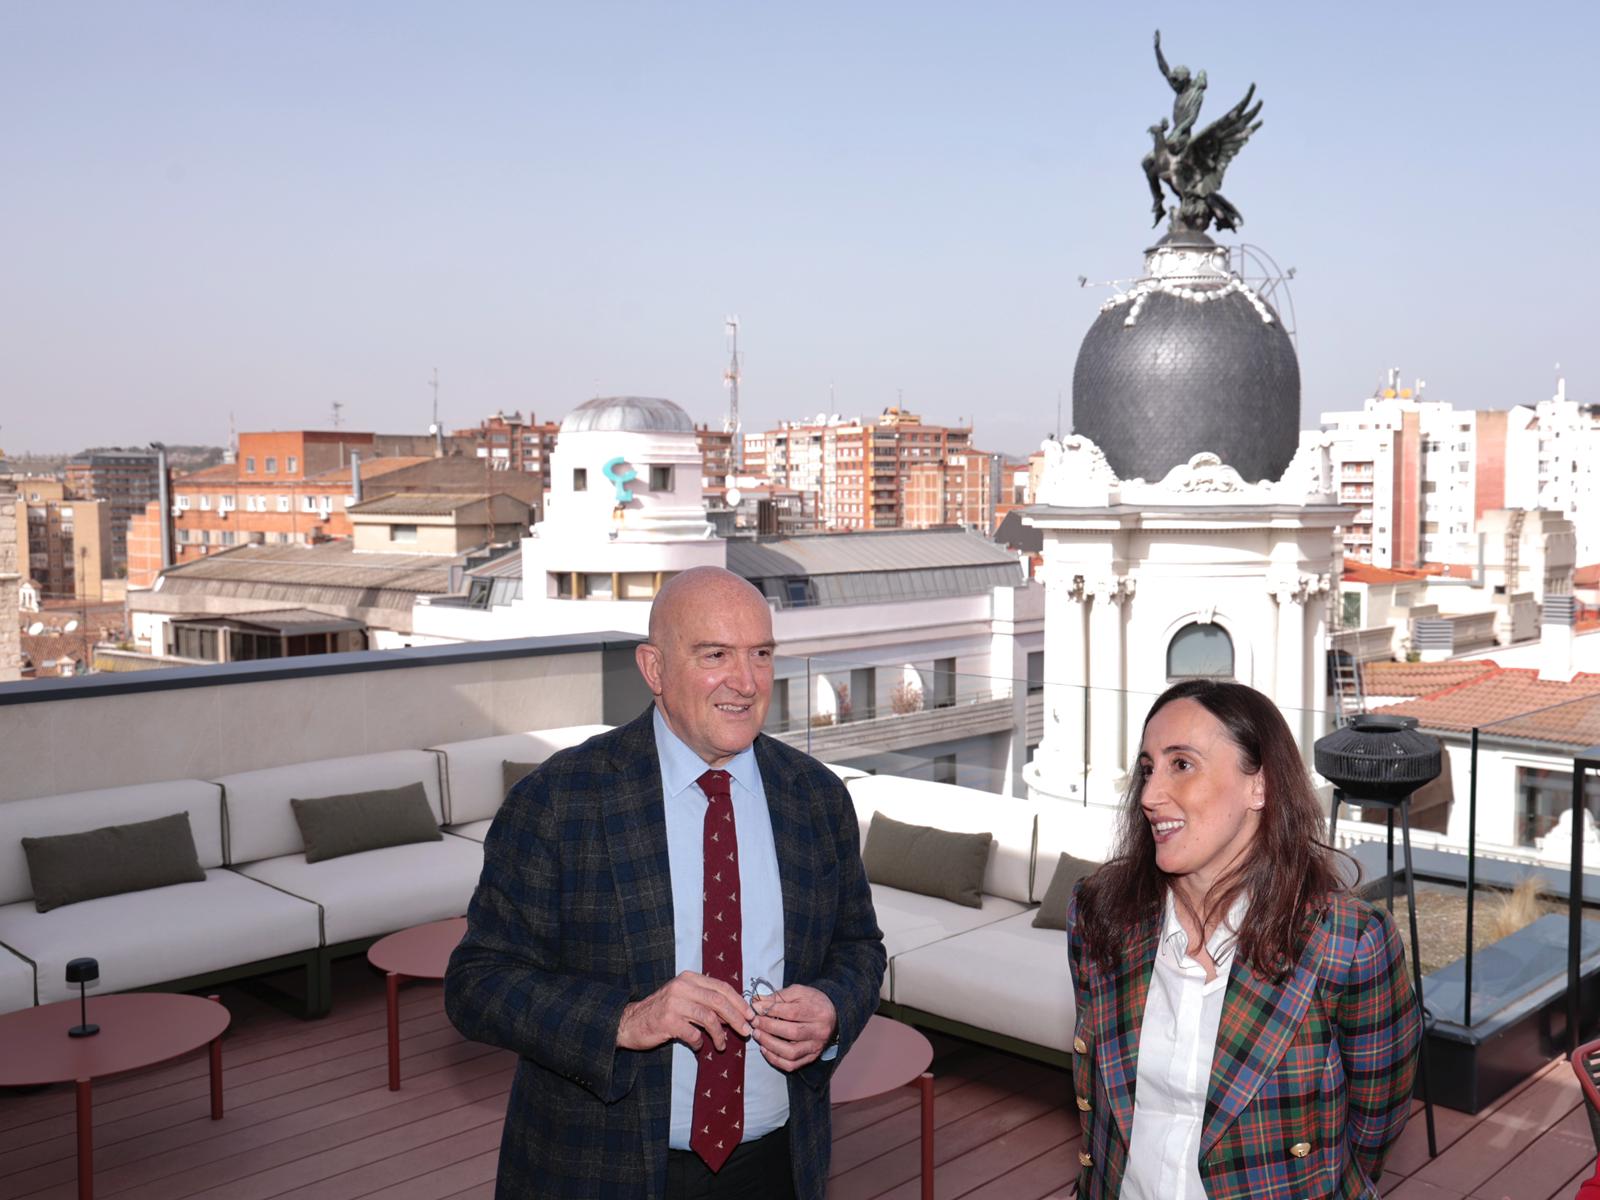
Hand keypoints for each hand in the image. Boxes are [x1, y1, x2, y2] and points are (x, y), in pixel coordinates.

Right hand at [616, 971, 753, 1052]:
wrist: (630, 1022)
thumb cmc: (661, 1011)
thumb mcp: (683, 998)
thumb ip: (705, 1001)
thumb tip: (734, 1013)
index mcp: (688, 978)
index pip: (721, 987)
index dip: (739, 1001)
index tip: (750, 1014)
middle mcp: (682, 987)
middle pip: (719, 1001)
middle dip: (736, 1017)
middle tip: (746, 1030)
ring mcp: (674, 1003)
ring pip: (709, 1018)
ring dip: (720, 1034)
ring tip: (722, 1045)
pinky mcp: (668, 1021)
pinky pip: (693, 1034)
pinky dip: (699, 1042)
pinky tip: (698, 1046)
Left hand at [749, 983, 836, 1071]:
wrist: (832, 1015)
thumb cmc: (811, 1001)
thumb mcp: (798, 992)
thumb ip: (778, 996)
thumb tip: (757, 1003)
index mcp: (817, 1012)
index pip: (793, 1012)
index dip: (772, 1011)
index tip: (756, 1008)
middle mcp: (819, 1031)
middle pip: (792, 1032)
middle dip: (769, 1027)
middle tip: (755, 1022)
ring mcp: (816, 1047)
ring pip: (791, 1052)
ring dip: (770, 1045)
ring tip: (758, 1034)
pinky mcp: (811, 1058)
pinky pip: (792, 1065)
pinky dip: (776, 1060)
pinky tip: (765, 1049)